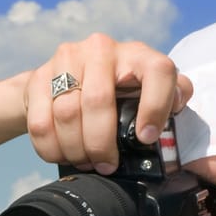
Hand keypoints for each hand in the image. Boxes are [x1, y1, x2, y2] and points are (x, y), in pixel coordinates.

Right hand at [23, 34, 190, 170]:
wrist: (62, 80)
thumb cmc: (114, 92)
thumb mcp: (145, 91)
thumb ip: (170, 96)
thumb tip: (176, 110)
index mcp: (137, 54)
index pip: (157, 71)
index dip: (155, 106)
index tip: (146, 137)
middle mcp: (101, 49)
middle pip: (98, 101)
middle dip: (101, 144)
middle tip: (106, 166)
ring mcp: (66, 59)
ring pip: (66, 114)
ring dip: (75, 149)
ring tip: (84, 162)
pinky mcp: (38, 77)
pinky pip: (40, 123)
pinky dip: (51, 148)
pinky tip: (62, 154)